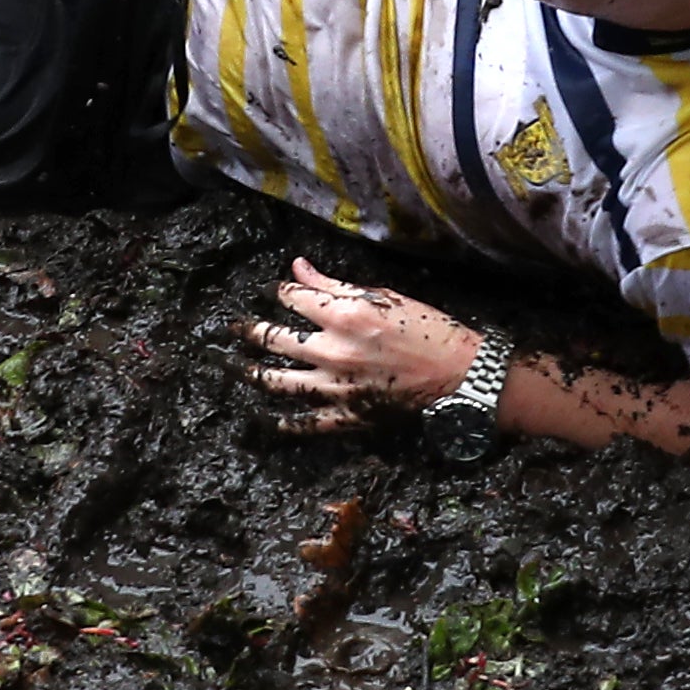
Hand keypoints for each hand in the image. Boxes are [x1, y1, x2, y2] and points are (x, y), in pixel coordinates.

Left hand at [236, 259, 480, 434]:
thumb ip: (335, 285)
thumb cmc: (426, 328)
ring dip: (251, 373)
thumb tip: (299, 267)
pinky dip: (282, 422)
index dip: (278, 291)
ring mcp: (336, 387)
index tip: (270, 290)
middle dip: (248, 331)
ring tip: (233, 366)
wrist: (457, 375)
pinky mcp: (346, 415)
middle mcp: (332, 350)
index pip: (292, 298)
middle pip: (275, 339)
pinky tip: (265, 417)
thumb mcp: (383, 295)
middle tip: (232, 328)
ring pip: (278, 381)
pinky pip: (305, 422)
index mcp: (343, 315)